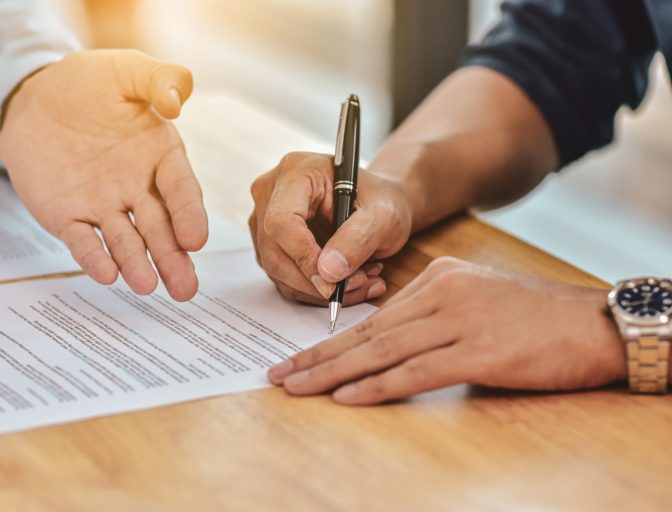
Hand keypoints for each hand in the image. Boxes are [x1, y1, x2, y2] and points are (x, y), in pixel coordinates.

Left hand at [0, 49, 202, 299]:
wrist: (35, 97)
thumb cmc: (89, 84)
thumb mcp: (127, 70)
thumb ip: (160, 80)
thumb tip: (177, 104)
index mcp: (159, 156)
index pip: (180, 189)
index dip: (189, 215)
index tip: (196, 240)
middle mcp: (137, 187)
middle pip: (160, 228)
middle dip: (173, 258)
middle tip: (185, 289)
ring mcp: (102, 204)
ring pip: (125, 240)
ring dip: (137, 264)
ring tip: (148, 286)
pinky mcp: (66, 215)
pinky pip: (82, 240)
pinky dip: (94, 257)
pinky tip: (107, 275)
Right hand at [249, 152, 414, 304]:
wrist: (375, 204)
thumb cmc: (379, 200)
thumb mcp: (383, 214)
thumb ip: (358, 238)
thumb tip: (328, 271)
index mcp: (297, 172)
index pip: (282, 220)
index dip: (303, 255)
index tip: (332, 281)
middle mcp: (272, 193)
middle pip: (275, 251)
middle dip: (316, 280)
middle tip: (358, 284)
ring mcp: (265, 220)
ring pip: (279, 271)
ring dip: (321, 289)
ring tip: (362, 280)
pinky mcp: (271, 245)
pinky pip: (285, 279)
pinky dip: (317, 290)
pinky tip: (348, 280)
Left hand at [268, 257, 626, 404]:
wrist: (594, 323)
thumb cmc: (536, 317)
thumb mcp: (476, 299)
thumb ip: (434, 314)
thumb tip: (392, 342)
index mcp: (438, 276)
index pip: (374, 316)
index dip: (333, 340)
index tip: (300, 357)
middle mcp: (441, 293)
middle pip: (367, 332)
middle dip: (318, 356)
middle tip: (280, 374)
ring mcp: (459, 321)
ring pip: (382, 350)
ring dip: (333, 372)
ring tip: (297, 387)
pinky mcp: (479, 351)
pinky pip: (416, 372)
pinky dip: (378, 386)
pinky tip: (347, 396)